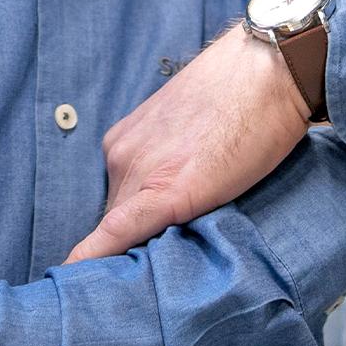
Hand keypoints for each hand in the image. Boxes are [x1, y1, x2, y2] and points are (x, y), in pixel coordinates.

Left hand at [62, 23, 310, 264]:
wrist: (270, 70)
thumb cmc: (243, 96)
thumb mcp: (188, 127)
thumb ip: (169, 160)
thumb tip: (169, 204)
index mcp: (124, 142)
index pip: (114, 202)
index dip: (122, 233)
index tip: (125, 255)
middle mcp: (120, 156)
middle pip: (116, 218)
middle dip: (130, 243)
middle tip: (156, 263)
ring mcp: (138, 171)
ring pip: (123, 231)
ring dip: (137, 250)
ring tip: (168, 267)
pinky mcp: (165, 191)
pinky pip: (119, 231)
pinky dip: (96, 255)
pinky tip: (75, 276)